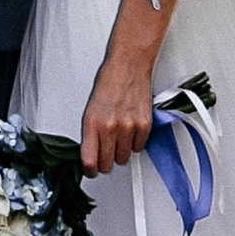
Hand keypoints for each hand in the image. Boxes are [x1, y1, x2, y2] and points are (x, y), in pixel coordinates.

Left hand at [82, 45, 156, 175]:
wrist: (128, 65)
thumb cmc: (109, 83)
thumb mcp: (91, 108)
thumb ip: (91, 133)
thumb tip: (91, 154)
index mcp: (92, 123)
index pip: (89, 161)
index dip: (90, 170)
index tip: (91, 170)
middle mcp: (110, 127)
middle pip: (108, 165)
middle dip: (106, 161)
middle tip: (106, 151)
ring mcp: (128, 126)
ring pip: (124, 158)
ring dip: (121, 151)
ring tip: (119, 134)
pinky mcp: (144, 125)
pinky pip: (138, 147)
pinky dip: (135, 141)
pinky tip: (130, 128)